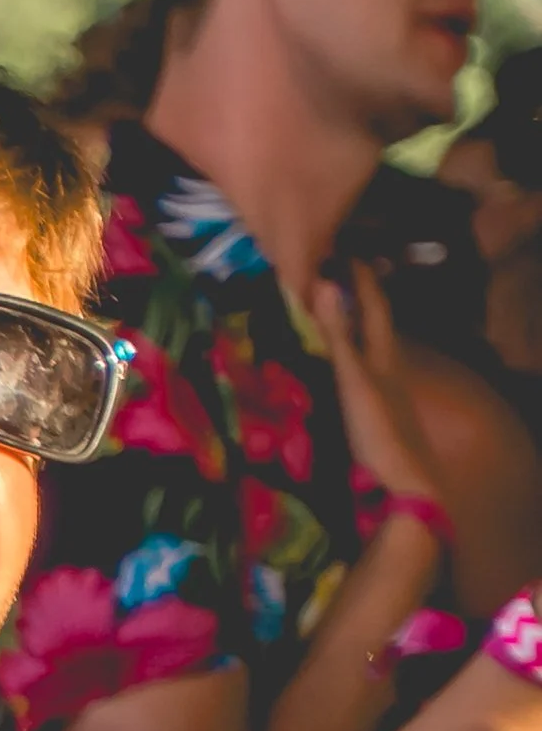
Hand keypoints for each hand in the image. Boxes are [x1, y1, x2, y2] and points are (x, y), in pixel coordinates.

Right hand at [319, 258, 446, 511]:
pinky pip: (362, 369)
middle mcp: (390, 364)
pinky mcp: (379, 410)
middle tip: (338, 274)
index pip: (375, 302)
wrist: (405, 481)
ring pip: (371, 345)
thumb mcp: (354, 379)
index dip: (361, 275)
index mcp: (385, 351)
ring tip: (334, 311)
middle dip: (361, 296)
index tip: (344, 249)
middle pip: (377, 320)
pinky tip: (340, 363)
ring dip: (354, 326)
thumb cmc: (379, 430)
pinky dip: (350, 355)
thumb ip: (338, 334)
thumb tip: (325, 284)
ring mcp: (387, 388)